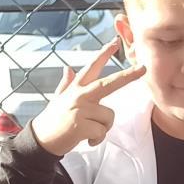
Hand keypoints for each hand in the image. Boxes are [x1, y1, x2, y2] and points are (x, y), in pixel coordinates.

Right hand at [25, 41, 147, 156]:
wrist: (40, 140)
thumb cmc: (53, 120)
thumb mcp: (58, 99)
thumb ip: (66, 84)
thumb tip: (67, 68)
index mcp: (75, 88)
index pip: (91, 67)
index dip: (103, 54)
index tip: (114, 43)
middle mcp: (79, 95)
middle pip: (108, 83)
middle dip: (128, 76)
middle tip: (143, 69)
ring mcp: (80, 109)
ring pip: (109, 116)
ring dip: (103, 128)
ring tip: (89, 132)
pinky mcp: (80, 125)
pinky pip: (101, 131)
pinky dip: (97, 139)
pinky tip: (87, 140)